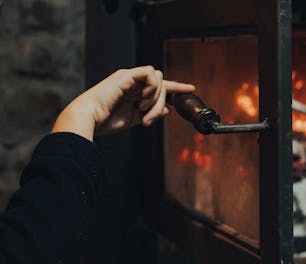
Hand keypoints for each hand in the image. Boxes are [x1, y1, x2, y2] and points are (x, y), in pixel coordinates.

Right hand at [52, 66, 194, 140]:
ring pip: (159, 78)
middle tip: (148, 119)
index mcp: (134, 91)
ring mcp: (130, 77)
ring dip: (156, 98)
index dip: (176, 87)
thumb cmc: (105, 121)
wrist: (89, 119)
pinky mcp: (127, 75)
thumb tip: (167, 110)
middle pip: (162, 84)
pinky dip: (151, 88)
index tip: (191, 89)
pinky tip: (140, 100)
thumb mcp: (134, 118)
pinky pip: (150, 74)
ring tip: (142, 112)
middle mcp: (133, 82)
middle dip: (162, 102)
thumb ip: (151, 113)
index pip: (160, 86)